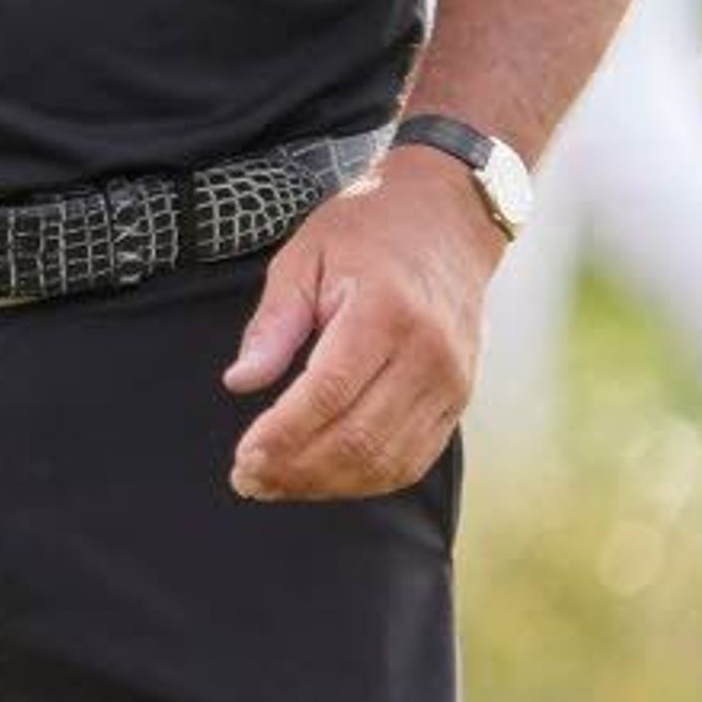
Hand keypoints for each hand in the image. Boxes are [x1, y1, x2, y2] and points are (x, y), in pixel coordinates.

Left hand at [221, 152, 501, 500]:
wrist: (447, 217)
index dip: (283, 435)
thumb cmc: (367, 230)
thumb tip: (240, 382)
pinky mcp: (460, 398)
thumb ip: (274, 323)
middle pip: (359, 437)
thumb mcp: (304, 257)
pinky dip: (367, 479)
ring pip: (388, 460)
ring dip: (328, 484)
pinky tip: (326, 478)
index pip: (328, 393)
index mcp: (384, 310)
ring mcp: (451, 380)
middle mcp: (426, 352)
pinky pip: (415, 458)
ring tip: (278, 485)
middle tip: (248, 481)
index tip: (243, 459)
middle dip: (297, 470)